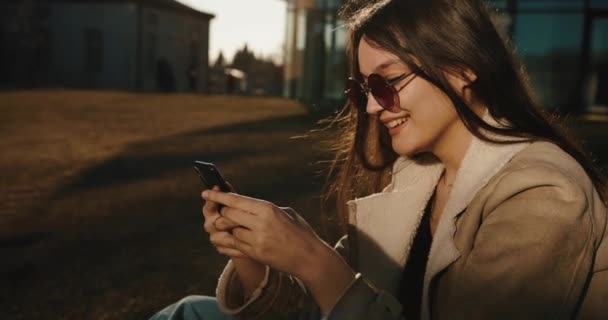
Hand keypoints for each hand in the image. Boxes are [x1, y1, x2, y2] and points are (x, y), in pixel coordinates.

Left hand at [202, 190, 325, 279]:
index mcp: (268, 209)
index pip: (235, 200)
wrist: (309, 257)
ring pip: (229, 231)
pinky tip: (235, 238)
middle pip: (228, 214)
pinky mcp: (255, 253)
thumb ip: (264, 208)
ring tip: (231, 227)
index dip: (218, 196)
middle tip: (221, 212)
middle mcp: (260, 223)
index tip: (205, 193)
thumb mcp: (285, 212)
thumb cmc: (300, 232)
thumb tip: (245, 204)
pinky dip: (232, 240)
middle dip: (222, 213)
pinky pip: (235, 245)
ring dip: (228, 229)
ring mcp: (256, 240)